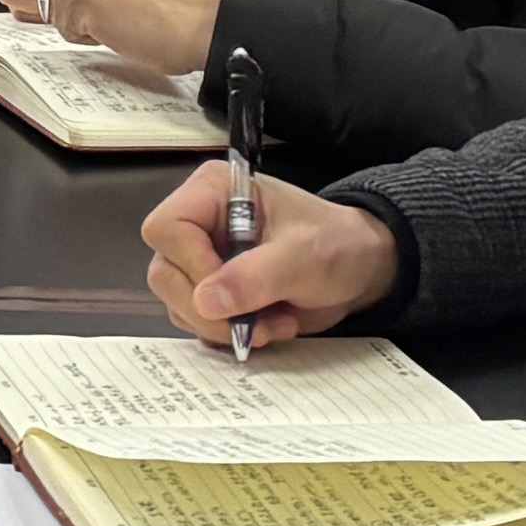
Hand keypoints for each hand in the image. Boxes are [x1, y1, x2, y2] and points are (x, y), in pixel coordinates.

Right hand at [142, 163, 396, 345]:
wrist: (360, 268)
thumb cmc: (337, 245)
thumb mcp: (304, 257)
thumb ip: (255, 276)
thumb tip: (206, 301)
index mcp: (213, 192)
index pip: (167, 228)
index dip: (191, 265)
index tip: (229, 291)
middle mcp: (197, 223)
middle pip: (166, 273)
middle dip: (210, 309)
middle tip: (255, 322)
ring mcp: (201, 259)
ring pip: (177, 303)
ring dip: (224, 326)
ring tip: (273, 322)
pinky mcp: (210, 291)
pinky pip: (195, 321)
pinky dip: (228, 334)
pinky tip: (267, 326)